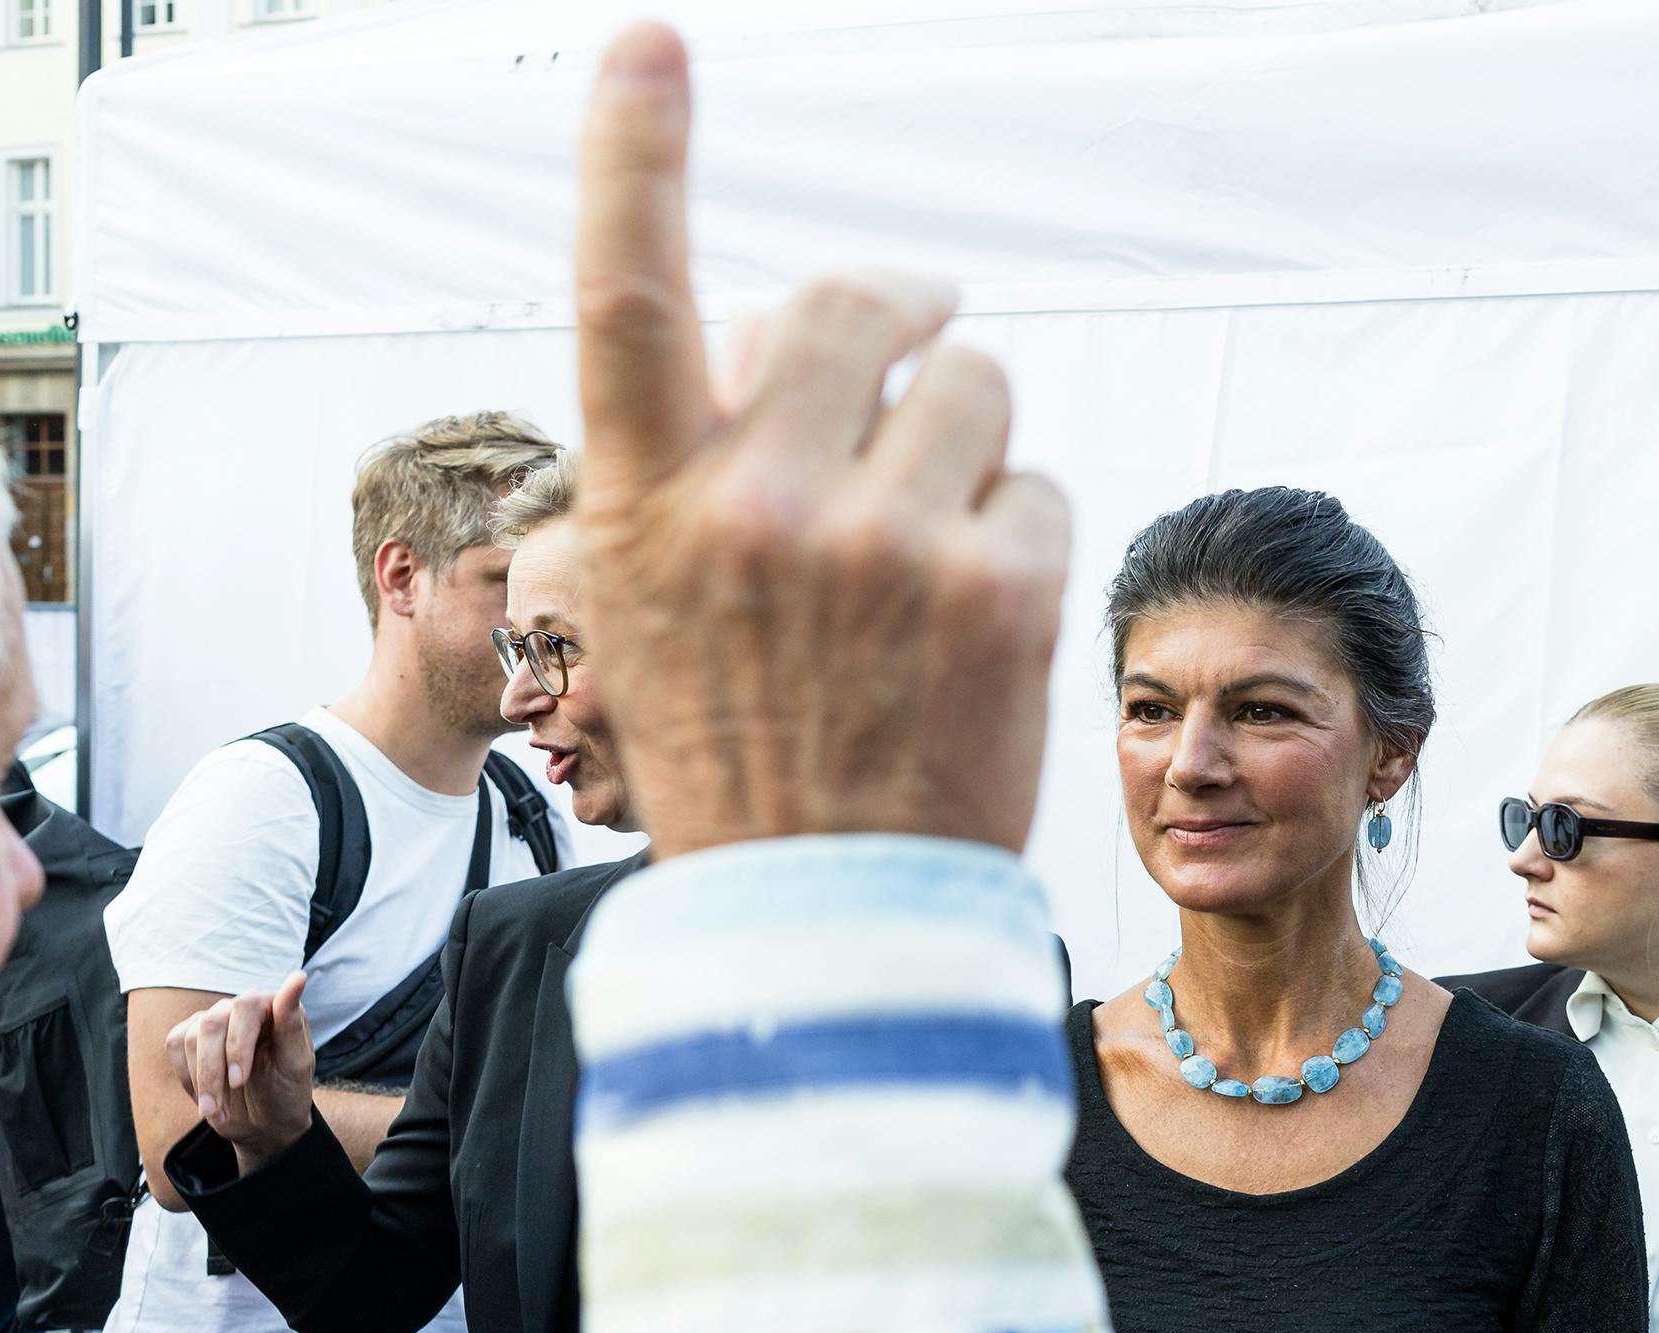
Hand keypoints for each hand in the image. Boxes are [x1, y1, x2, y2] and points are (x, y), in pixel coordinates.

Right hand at [165, 971, 315, 1171]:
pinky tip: (207, 1098)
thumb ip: (293, 1022)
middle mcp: (239, 1007)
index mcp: (270, 1005)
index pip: (245, 1006)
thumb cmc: (287, 1089)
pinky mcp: (190, 1036)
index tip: (238, 1080)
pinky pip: (175, 1047)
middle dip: (214, 1072)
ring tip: (218, 1112)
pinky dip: (188, 1079)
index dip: (237, 1045)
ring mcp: (214, 1019)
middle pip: (211, 1024)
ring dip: (202, 1083)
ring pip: (190, 1039)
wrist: (266, 1122)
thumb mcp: (296, 1063)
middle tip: (223, 1109)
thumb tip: (298, 977)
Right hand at [572, 24, 1070, 857]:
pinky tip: (968, 631)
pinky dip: (1010, 538)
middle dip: (900, 313)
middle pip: (858, 300)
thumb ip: (707, 458)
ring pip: (971, 381)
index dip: (636, 158)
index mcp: (645, 505)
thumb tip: (805, 328)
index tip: (648, 48)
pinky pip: (1031, 481)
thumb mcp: (660, 602)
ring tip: (924, 556)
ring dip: (961, 443)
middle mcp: (754, 505)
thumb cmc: (737, 746)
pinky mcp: (996, 585)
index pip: (627, 297)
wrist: (822, 920)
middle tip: (916, 342)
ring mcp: (881, 543)